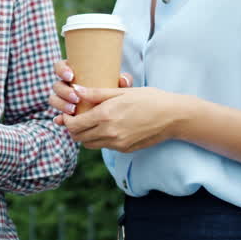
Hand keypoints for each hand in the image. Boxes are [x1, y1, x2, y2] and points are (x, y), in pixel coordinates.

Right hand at [49, 59, 131, 114]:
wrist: (118, 112)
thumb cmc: (117, 94)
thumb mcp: (120, 87)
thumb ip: (124, 82)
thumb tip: (122, 80)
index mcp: (75, 73)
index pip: (60, 67)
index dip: (62, 70)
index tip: (71, 76)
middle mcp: (67, 85)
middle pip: (57, 85)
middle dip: (64, 92)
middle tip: (76, 98)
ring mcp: (65, 100)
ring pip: (54, 99)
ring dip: (61, 104)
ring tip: (72, 110)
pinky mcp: (66, 114)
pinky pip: (58, 116)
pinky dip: (59, 119)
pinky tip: (61, 121)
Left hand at [58, 85, 180, 152]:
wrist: (173, 116)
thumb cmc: (149, 99)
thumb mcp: (122, 92)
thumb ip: (96, 93)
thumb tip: (75, 90)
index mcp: (106, 116)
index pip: (74, 125)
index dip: (67, 120)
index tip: (68, 114)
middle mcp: (109, 132)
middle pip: (78, 137)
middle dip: (74, 128)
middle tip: (77, 118)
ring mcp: (117, 143)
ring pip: (90, 144)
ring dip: (86, 135)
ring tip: (91, 123)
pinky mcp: (125, 149)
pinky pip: (104, 146)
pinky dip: (100, 139)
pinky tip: (108, 127)